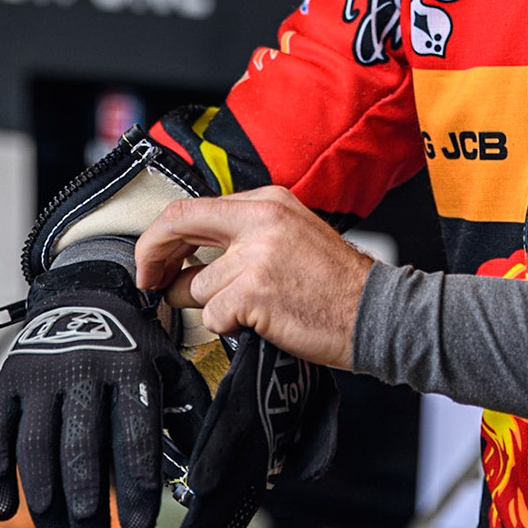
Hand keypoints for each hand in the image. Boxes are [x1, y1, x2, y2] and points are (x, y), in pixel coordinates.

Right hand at [0, 262, 210, 527]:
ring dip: (45, 498)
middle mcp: (83, 368)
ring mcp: (40, 373)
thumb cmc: (134, 345)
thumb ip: (187, 414)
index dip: (135, 485)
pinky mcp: (6, 380)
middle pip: (81, 445)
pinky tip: (6, 510)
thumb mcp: (168, 367)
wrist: (85, 293)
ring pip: (37, 444)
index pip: (134, 434)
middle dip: (88, 503)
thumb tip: (204, 473)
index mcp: (130, 366)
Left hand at [133, 187, 374, 369]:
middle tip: (152, 283)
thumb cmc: (336, 283)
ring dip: (213, 307)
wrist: (375, 311)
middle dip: (153, 260)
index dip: (161, 236)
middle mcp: (260, 219)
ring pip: (195, 287)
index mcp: (268, 200)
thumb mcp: (293, 233)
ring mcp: (256, 255)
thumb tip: (190, 254)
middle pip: (177, 227)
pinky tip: (262, 321)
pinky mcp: (254, 292)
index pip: (192, 207)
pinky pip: (213, 316)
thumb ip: (246, 232)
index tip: (154, 260)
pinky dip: (231, 326)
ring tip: (251, 309)